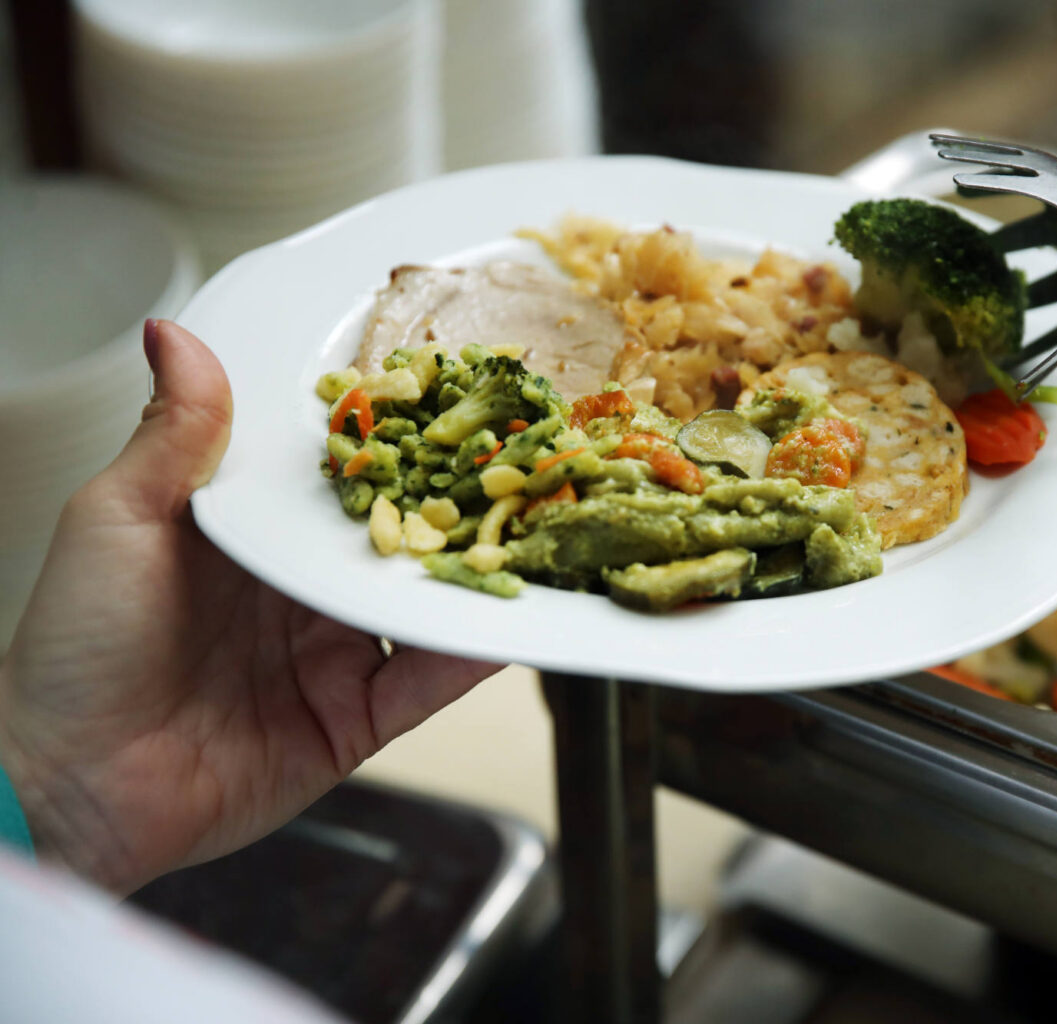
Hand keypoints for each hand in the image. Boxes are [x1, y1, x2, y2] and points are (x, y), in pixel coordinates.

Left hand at [0, 320, 496, 892]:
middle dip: (457, 498)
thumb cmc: (73, 647)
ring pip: (424, 604)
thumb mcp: (116, 518)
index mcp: (255, 531)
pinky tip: (508, 622)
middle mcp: (304, 588)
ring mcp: (335, 653)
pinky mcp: (355, 719)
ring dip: (477, 572)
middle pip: (398, 534)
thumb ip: (172, 435)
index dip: (394, 435)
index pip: (342, 473)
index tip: (449, 393)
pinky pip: (426, 682)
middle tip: (520, 456)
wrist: (70, 783)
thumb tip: (173, 334)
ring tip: (534, 530)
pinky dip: (470, 655)